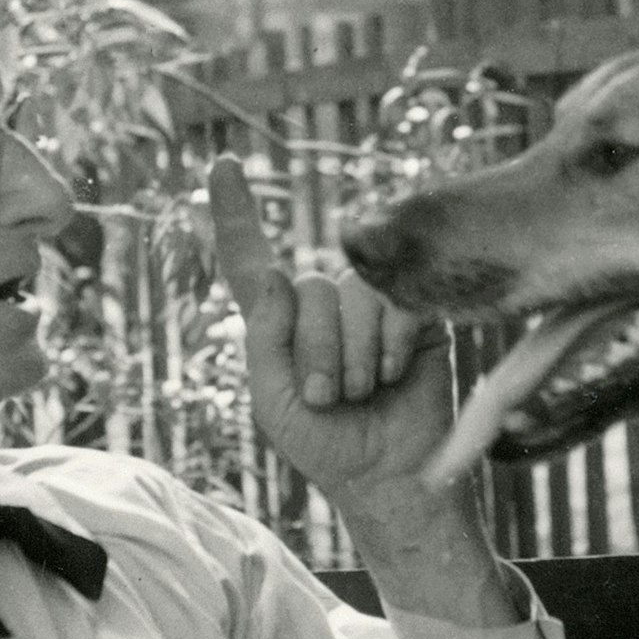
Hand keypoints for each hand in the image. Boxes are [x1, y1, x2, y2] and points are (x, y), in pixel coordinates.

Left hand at [209, 158, 517, 624]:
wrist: (388, 477)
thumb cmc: (326, 446)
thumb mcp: (273, 400)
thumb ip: (265, 337)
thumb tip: (278, 273)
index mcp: (280, 322)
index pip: (250, 258)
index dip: (236, 212)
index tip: (223, 162)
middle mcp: (324, 303)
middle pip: (306, 287)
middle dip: (315, 352)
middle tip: (328, 399)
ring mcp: (371, 305)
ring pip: (349, 294)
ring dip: (352, 356)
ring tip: (361, 394)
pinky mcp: (415, 312)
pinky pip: (395, 301)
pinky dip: (387, 344)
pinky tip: (392, 375)